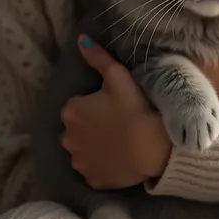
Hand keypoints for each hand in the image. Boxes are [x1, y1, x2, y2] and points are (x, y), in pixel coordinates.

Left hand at [60, 36, 170, 189]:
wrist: (151, 146)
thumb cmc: (134, 107)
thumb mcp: (118, 76)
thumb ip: (97, 57)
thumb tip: (81, 39)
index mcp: (71, 111)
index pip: (76, 104)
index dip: (94, 103)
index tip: (111, 104)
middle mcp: (67, 138)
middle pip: (76, 127)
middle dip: (89, 124)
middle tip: (115, 119)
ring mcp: (78, 161)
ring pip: (82, 148)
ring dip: (93, 144)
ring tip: (117, 138)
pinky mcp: (91, 179)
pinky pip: (93, 167)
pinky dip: (101, 162)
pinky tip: (117, 155)